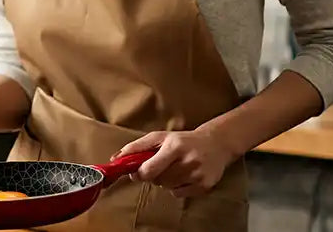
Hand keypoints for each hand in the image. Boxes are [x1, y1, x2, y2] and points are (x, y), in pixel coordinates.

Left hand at [116, 129, 237, 197]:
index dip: (139, 174)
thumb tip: (116, 159)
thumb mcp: (160, 137)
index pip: (149, 169)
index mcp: (174, 147)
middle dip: (153, 175)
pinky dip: (177, 187)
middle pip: (158, 180)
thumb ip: (136, 147)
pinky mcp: (205, 186)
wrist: (216, 144)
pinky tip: (184, 175)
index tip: (137, 172)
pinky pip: (179, 194)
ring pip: (167, 188)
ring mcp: (198, 175)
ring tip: (173, 169)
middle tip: (160, 166)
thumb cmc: (183, 140)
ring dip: (165, 181)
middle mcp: (188, 161)